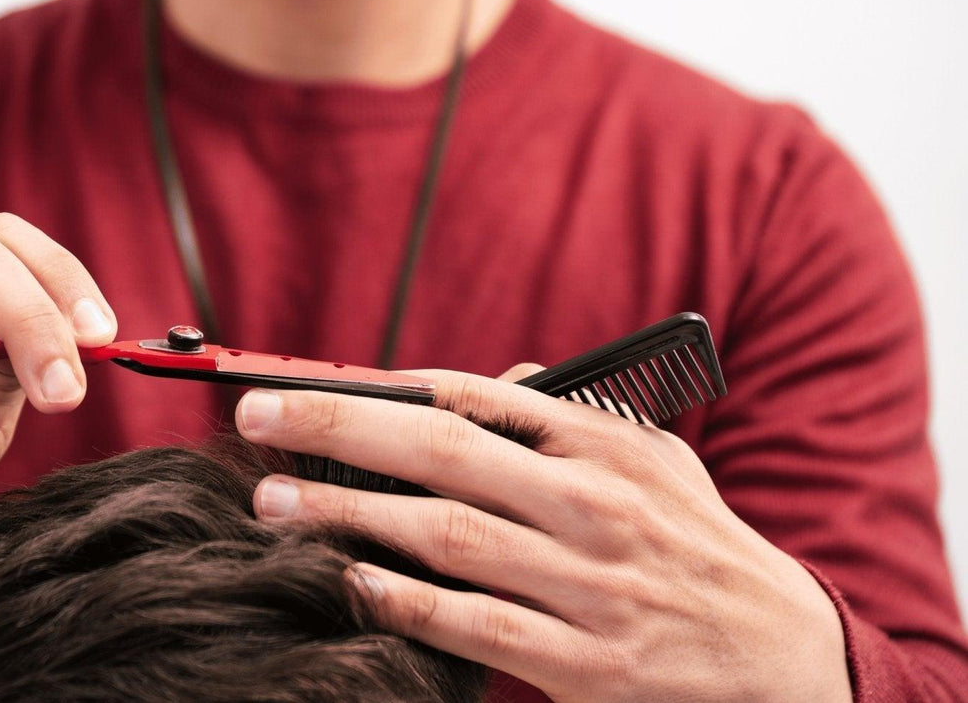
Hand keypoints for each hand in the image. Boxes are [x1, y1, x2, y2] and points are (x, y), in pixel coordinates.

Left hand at [236, 366, 850, 701]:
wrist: (782, 658)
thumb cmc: (697, 546)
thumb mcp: (658, 462)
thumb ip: (575, 417)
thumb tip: (490, 379)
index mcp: (606, 448)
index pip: (476, 398)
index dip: (378, 389)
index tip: (302, 385)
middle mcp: (594, 507)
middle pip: (443, 452)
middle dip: (339, 429)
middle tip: (258, 419)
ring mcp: (587, 586)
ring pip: (445, 536)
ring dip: (348, 514)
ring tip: (275, 501)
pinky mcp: (583, 662)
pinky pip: (473, 625)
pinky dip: (404, 602)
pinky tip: (349, 581)